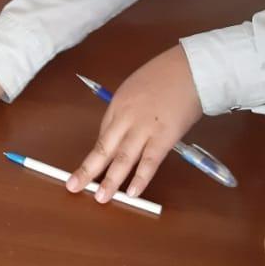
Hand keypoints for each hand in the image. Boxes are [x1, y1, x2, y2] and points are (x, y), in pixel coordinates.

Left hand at [67, 45, 200, 202]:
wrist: (190, 68)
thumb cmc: (166, 74)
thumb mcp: (137, 86)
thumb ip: (130, 108)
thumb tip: (128, 130)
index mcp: (118, 104)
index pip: (103, 135)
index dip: (97, 155)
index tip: (91, 169)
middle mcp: (126, 117)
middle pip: (104, 148)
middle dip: (88, 170)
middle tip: (74, 186)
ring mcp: (144, 128)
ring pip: (123, 158)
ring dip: (111, 180)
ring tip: (101, 198)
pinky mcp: (164, 137)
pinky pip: (150, 161)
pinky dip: (141, 178)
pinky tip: (132, 193)